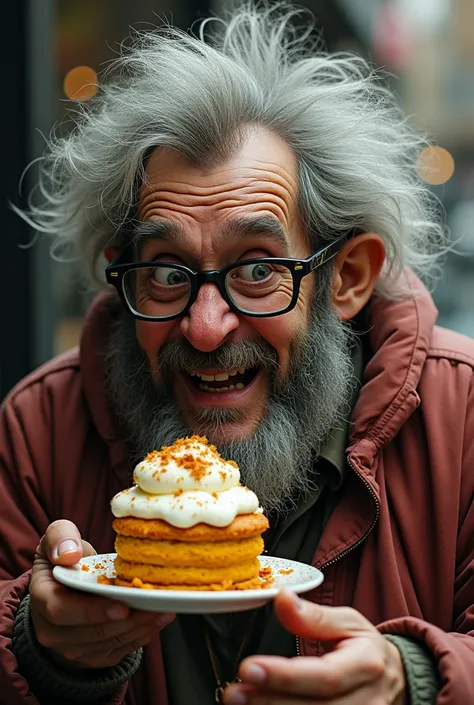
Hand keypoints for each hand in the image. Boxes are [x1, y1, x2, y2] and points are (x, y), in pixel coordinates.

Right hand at [29, 519, 173, 668]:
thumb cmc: (64, 556)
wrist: (63, 583)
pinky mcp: (91, 656)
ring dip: (139, 628)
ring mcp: (70, 647)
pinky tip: (157, 619)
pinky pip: (118, 651)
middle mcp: (52, 630)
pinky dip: (141, 636)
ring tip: (163, 609)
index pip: (62, 611)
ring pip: (109, 643)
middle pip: (92, 632)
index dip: (93, 611)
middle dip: (127, 621)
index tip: (122, 605)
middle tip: (154, 605)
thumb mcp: (58, 536)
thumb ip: (61, 537)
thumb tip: (69, 554)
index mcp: (42, 598)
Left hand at [224, 590, 405, 704]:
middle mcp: (365, 702)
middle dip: (268, 701)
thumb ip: (314, 616)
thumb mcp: (348, 622)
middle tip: (233, 692)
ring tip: (240, 702)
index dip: (284, 676)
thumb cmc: (367, 650)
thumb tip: (282, 597)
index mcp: (365, 665)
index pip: (323, 676)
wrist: (399, 682)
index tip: (249, 668)